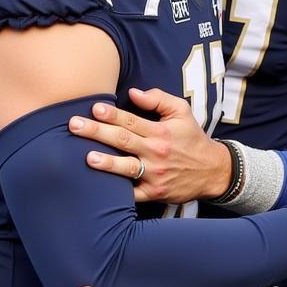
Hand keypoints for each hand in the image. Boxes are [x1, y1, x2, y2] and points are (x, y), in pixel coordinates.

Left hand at [70, 87, 230, 202]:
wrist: (212, 171)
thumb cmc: (192, 138)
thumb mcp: (182, 112)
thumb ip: (159, 99)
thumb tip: (133, 93)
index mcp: (160, 132)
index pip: (131, 121)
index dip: (112, 114)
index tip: (95, 107)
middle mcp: (156, 153)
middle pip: (122, 140)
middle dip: (96, 132)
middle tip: (74, 125)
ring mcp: (154, 175)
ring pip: (125, 168)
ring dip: (106, 162)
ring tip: (87, 158)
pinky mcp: (154, 193)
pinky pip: (132, 193)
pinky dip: (116, 192)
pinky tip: (98, 189)